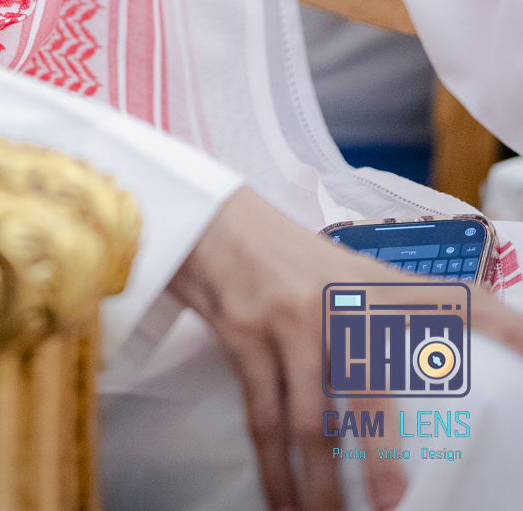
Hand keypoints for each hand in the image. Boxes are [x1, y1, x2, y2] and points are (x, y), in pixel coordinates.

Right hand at [172, 187, 522, 510]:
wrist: (215, 226)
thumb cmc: (288, 260)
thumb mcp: (347, 274)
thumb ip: (388, 313)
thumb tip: (437, 362)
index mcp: (373, 284)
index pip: (449, 298)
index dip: (496, 324)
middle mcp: (336, 302)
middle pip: (372, 383)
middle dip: (382, 450)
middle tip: (392, 502)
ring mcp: (289, 321)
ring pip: (311, 419)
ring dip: (321, 482)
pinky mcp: (245, 336)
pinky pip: (263, 417)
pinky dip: (273, 468)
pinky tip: (282, 499)